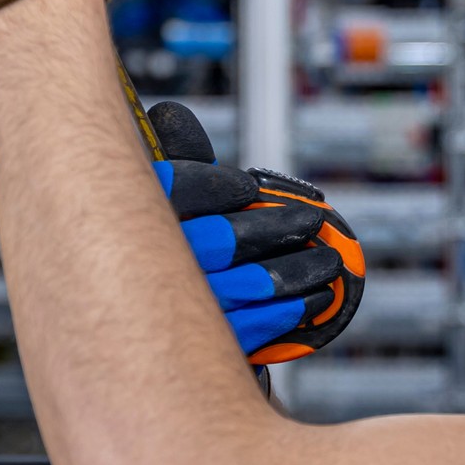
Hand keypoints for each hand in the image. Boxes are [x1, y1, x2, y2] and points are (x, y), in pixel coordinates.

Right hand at [149, 102, 363, 361]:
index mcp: (135, 223)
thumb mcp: (157, 201)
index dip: (216, 187)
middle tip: (316, 220)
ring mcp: (173, 314)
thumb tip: (171, 115)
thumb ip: (173, 159)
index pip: (173, 193)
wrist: (137, 336)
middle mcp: (147, 269)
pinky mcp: (197, 349)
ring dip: (295, 273)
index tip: (251, 188)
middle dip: (276, 228)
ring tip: (330, 261)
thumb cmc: (159, 248)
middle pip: (220, 243)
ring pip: (243, 289)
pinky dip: (286, 315)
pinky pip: (248, 334)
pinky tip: (316, 302)